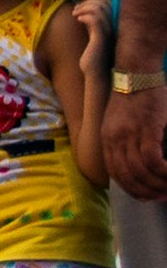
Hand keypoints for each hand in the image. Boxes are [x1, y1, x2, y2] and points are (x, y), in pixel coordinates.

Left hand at [111, 79, 166, 198]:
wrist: (136, 71)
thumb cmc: (136, 95)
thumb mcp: (124, 121)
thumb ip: (130, 141)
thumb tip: (146, 162)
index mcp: (107, 139)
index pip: (115, 174)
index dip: (131, 189)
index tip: (146, 196)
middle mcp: (114, 140)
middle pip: (127, 177)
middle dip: (146, 192)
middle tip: (162, 196)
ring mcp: (128, 135)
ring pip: (141, 171)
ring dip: (158, 184)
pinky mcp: (145, 129)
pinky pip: (153, 160)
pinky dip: (164, 171)